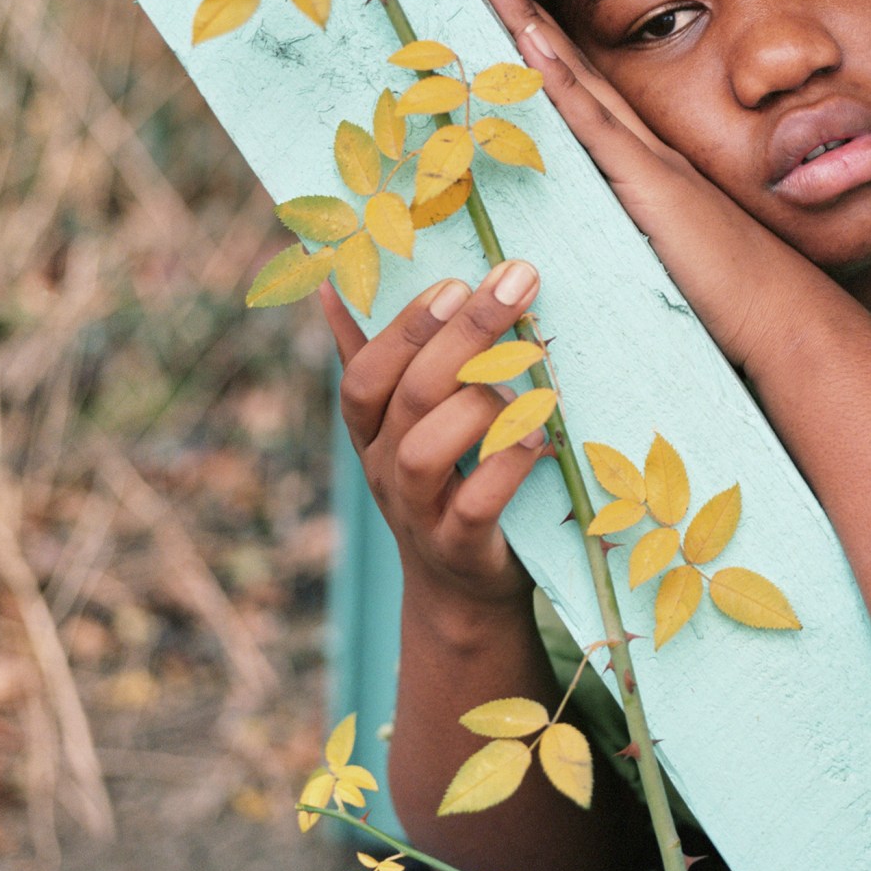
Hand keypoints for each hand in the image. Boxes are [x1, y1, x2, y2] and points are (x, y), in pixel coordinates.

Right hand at [319, 262, 550, 616]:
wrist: (461, 590)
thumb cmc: (444, 481)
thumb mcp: (403, 422)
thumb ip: (377, 356)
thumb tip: (331, 284)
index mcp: (370, 432)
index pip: (365, 374)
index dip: (406, 327)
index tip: (456, 281)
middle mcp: (385, 470)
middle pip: (409, 397)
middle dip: (462, 335)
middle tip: (514, 285)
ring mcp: (420, 513)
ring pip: (425, 452)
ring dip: (478, 405)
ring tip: (527, 378)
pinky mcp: (462, 548)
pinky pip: (475, 507)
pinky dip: (506, 467)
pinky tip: (539, 435)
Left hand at [464, 0, 798, 369]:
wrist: (783, 317)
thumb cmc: (731, 299)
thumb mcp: (665, 257)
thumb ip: (636, 237)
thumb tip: (604, 241)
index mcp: (642, 160)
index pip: (578, 87)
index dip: (539, 40)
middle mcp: (641, 145)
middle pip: (569, 61)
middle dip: (522, 6)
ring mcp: (645, 158)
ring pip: (574, 74)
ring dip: (528, 20)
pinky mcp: (649, 184)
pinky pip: (594, 122)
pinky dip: (561, 78)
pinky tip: (529, 39)